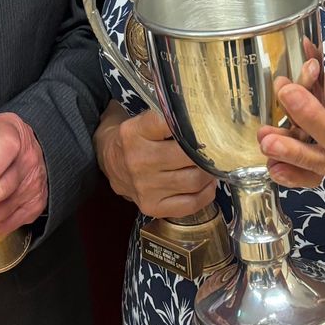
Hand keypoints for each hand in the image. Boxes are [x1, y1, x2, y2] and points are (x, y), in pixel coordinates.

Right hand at [97, 106, 216, 217]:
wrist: (107, 161)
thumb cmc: (133, 138)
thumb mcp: (141, 120)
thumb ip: (166, 117)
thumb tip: (206, 117)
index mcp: (134, 133)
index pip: (168, 123)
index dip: (191, 124)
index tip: (205, 124)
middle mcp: (138, 160)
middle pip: (187, 156)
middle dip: (207, 152)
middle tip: (216, 148)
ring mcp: (144, 187)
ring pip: (193, 180)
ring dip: (209, 173)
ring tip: (211, 166)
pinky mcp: (151, 206)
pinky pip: (189, 204)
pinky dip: (205, 195)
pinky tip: (207, 185)